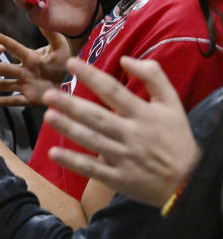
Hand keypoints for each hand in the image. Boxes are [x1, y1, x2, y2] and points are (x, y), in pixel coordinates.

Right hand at [0, 28, 70, 106]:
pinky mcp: (30, 98)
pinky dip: (4, 101)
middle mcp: (24, 71)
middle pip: (5, 69)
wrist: (69, 80)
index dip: (4, 41)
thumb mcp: (60, 46)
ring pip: (5, 85)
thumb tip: (41, 15)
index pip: (15, 48)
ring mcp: (25, 85)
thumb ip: (51, 33)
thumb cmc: (63, 61)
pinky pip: (15, 100)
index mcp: (31, 58)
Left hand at [42, 56, 197, 207]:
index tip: (71, 63)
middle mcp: (132, 134)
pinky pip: (93, 169)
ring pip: (92, 141)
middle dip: (72, 105)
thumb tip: (126, 59)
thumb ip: (153, 77)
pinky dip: (73, 162)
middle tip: (48, 95)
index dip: (92, 76)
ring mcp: (124, 157)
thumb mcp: (172, 104)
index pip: (113, 90)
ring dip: (69, 129)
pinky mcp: (119, 178)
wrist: (190, 180)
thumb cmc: (176, 137)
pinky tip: (54, 153)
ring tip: (48, 116)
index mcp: (143, 114)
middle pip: (97, 117)